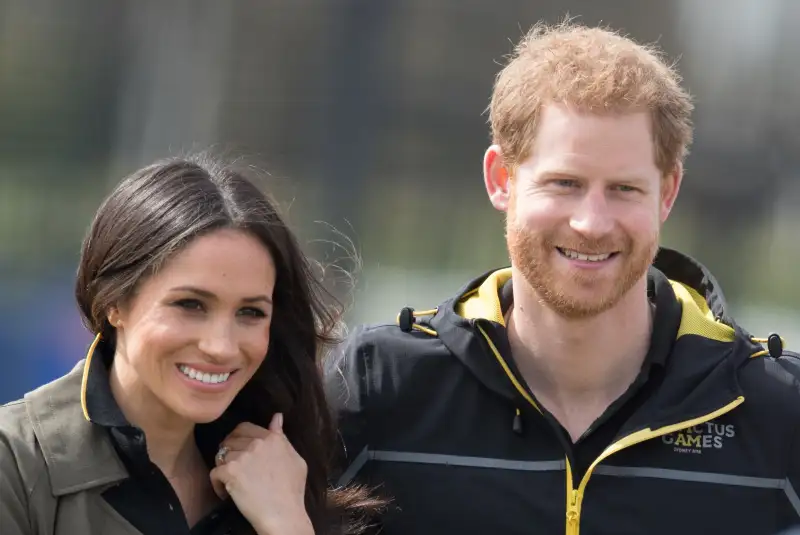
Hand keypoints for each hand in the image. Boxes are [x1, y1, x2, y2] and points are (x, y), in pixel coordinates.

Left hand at [210, 414, 312, 534]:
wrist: (283, 513)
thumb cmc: (292, 490)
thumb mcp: (296, 460)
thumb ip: (282, 437)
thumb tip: (277, 417)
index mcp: (272, 439)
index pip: (245, 427)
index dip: (239, 438)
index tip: (240, 449)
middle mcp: (257, 443)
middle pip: (230, 440)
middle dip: (228, 451)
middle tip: (232, 465)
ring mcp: (242, 457)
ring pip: (221, 455)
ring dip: (224, 468)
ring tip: (231, 481)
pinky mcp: (230, 472)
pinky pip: (214, 473)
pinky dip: (217, 484)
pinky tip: (226, 492)